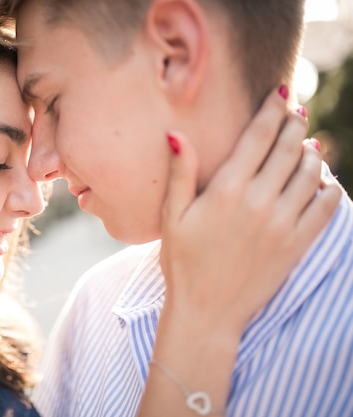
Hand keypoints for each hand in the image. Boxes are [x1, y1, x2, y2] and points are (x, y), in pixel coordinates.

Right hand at [136, 87, 340, 416]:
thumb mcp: (172, 218)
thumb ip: (180, 174)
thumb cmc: (183, 262)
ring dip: (312, 153)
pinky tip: (322, 182)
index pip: (258, 137)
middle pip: (289, 149)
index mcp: (226, 191)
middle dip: (295, 125)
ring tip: (307, 146)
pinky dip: (330, 188)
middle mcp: (259, 202)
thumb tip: (176, 134)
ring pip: (311, 174)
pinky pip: (327, 207)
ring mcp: (282, 224)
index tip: (282, 93)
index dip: (272, 110)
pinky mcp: (297, 244)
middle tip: (297, 112)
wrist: (207, 311)